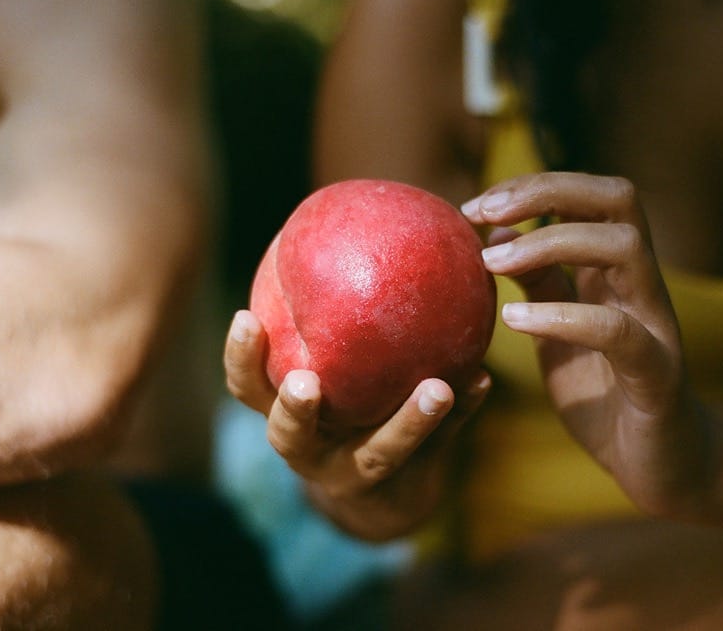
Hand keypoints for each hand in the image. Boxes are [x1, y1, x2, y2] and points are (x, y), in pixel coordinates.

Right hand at [224, 310, 489, 539]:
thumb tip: (352, 229)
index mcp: (285, 415)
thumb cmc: (350, 407)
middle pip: (288, 436)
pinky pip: (437, 448)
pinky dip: (458, 414)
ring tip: (437, 387)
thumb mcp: (334, 373)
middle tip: (307, 383)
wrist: (386, 494)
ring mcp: (358, 477)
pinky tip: (480, 380)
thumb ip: (335, 321)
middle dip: (294, 410)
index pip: (249, 387)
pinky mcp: (405, 486)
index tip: (246, 318)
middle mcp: (312, 452)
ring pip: (377, 455)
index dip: (241, 358)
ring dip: (407, 423)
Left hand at [461, 172, 709, 514]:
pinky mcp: (658, 374)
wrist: (661, 466)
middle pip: (618, 198)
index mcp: (617, 272)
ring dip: (550, 243)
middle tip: (483, 211)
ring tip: (491, 262)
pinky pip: (617, 331)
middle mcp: (642, 285)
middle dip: (547, 190)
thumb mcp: (559, 331)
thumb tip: (494, 230)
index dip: (534, 186)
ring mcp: (656, 325)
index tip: (474, 206)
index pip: (592, 195)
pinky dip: (561, 316)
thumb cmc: (606, 393)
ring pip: (625, 248)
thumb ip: (537, 282)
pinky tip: (514, 319)